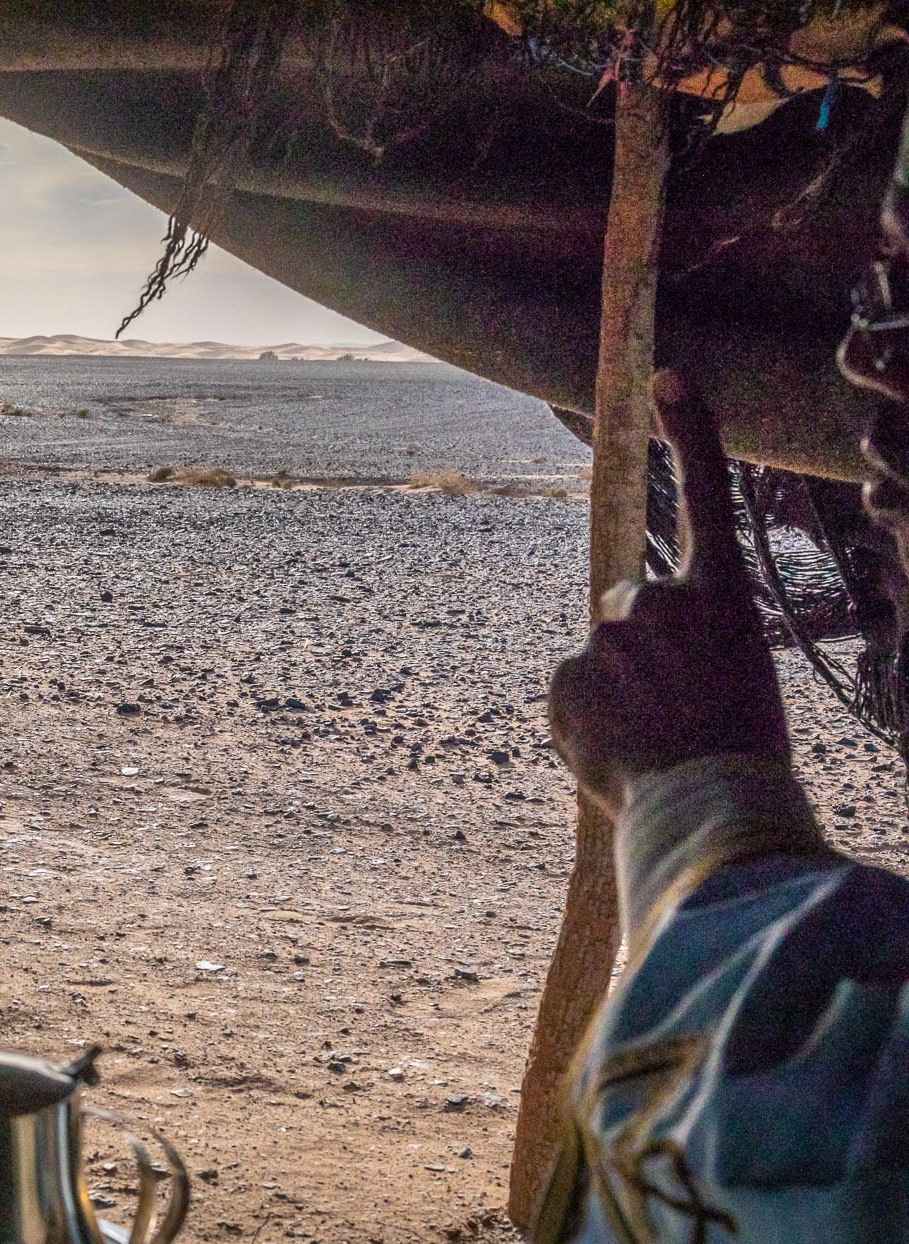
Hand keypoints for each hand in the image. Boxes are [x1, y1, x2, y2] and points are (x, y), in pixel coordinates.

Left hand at [548, 372, 791, 816]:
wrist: (711, 809)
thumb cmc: (736, 753)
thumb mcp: (731, 677)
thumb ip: (683, 643)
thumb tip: (632, 654)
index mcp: (724, 598)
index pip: (709, 496)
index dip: (690, 431)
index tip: (667, 374)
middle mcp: (663, 600)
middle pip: (630, 609)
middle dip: (640, 651)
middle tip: (673, 708)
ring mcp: (610, 636)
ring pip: (601, 658)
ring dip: (616, 694)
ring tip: (652, 739)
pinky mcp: (567, 675)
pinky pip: (571, 695)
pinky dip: (586, 722)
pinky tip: (618, 752)